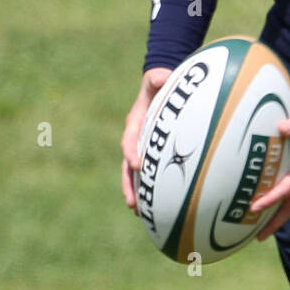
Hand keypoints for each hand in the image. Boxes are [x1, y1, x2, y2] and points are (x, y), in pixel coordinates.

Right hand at [121, 67, 171, 210]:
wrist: (160, 87)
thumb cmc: (160, 83)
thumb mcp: (157, 78)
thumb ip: (157, 77)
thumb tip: (162, 76)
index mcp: (135, 122)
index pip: (130, 140)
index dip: (131, 152)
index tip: (138, 165)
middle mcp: (135, 139)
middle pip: (128, 166)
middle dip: (129, 185)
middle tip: (132, 203)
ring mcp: (142, 148)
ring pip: (136, 175)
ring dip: (136, 193)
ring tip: (139, 213)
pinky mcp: (151, 154)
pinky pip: (149, 174)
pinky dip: (151, 189)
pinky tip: (157, 207)